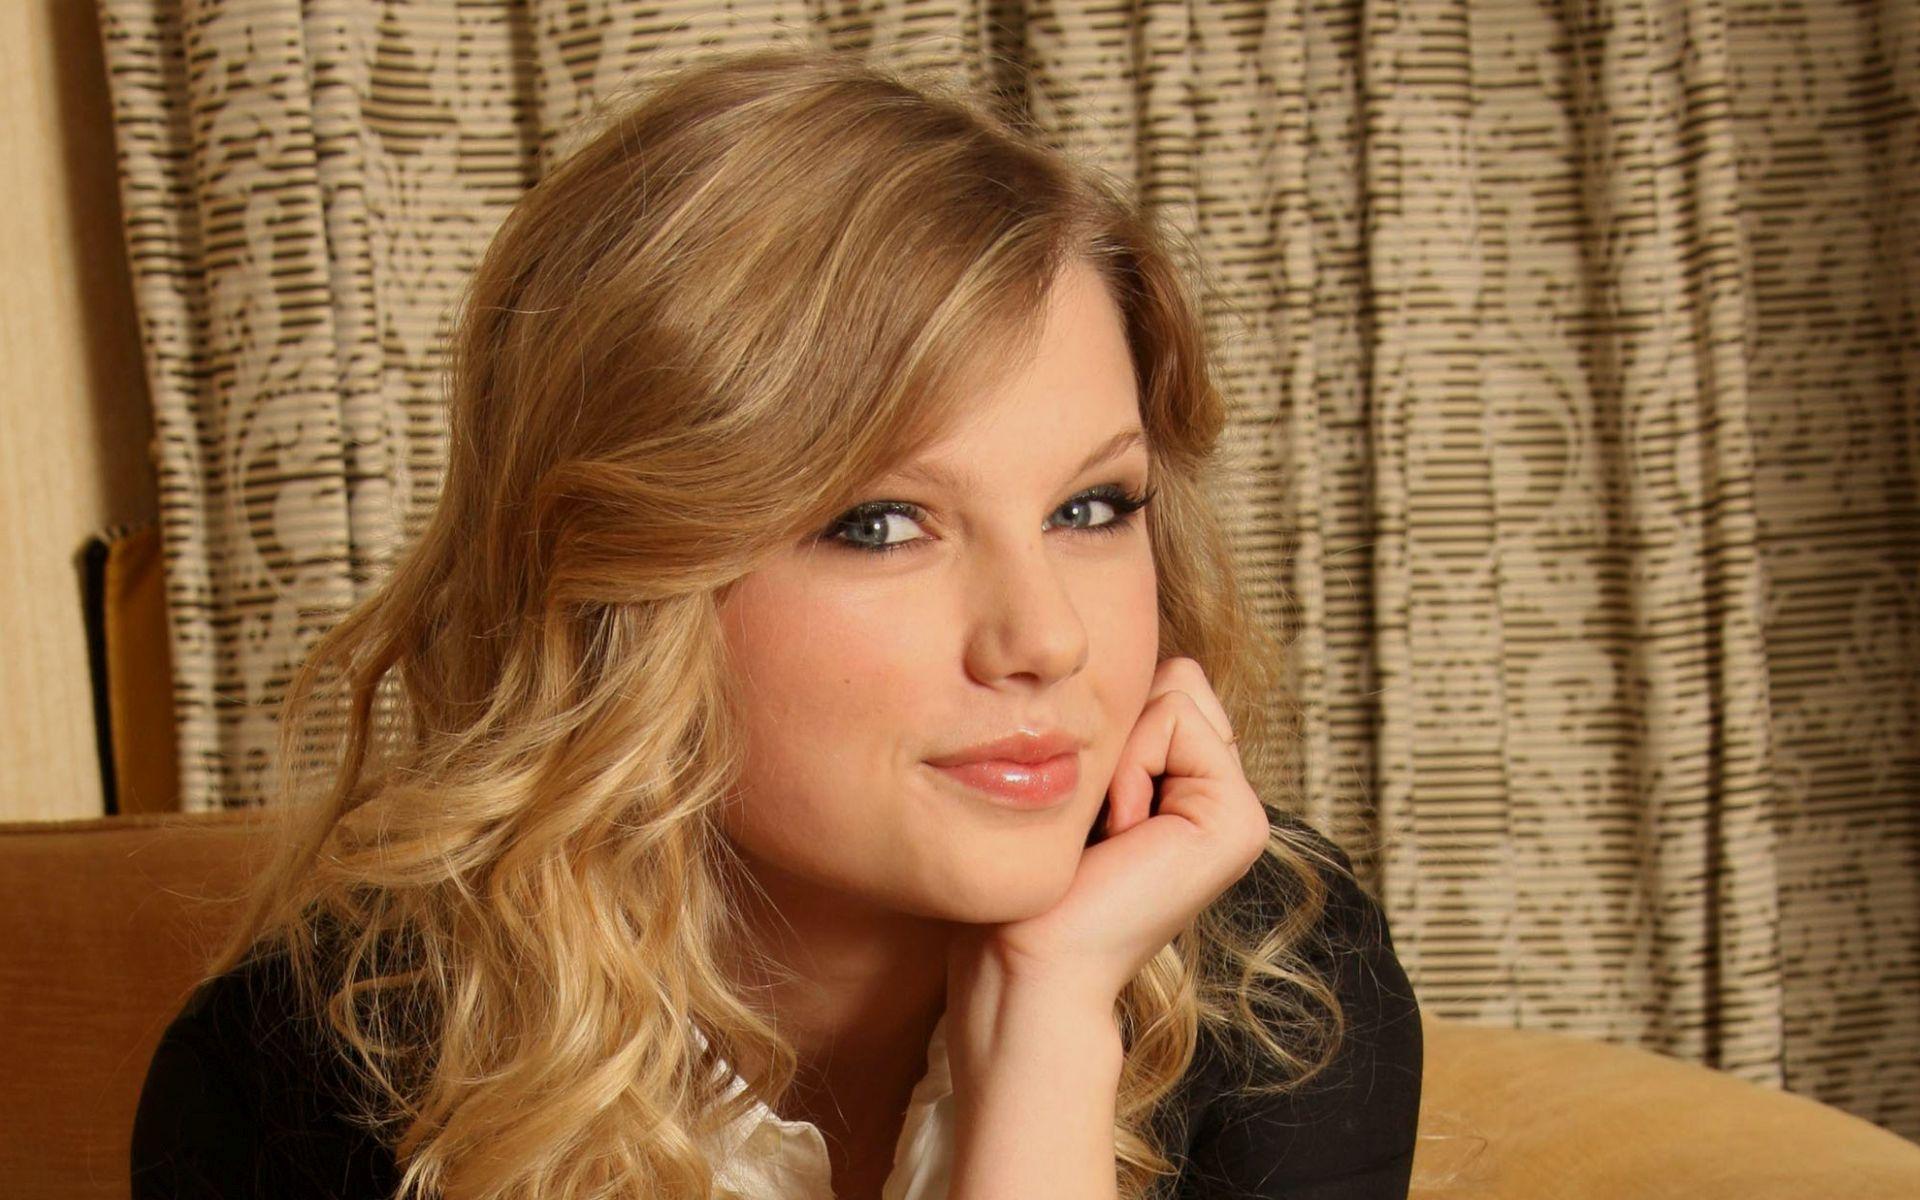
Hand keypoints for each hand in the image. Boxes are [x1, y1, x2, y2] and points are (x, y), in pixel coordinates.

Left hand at [947, 657, 1272, 1013]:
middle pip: (1176, 677)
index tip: (1084, 807)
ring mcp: (1240, 814)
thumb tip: (1125, 658)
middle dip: (1119, 728)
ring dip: (1119, 749)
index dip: (1106, 723)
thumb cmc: (1027, 881)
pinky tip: (1120, 835)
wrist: (1028, 963)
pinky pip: (1175, 718)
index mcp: (1188, 793)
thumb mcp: (1069, 785)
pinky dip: (1128, 765)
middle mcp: (1223, 801)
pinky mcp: (1238, 821)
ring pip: (1177, 688)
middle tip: (1096, 820)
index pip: (1162, 682)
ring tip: (1107, 830)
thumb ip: (1112, 726)